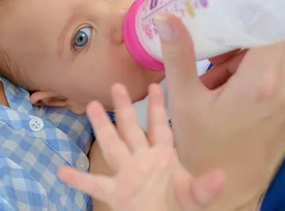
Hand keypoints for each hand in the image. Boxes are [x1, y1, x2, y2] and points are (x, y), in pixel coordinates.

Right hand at [57, 83, 224, 210]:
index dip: (158, 106)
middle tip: (116, 85)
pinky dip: (78, 180)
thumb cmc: (179, 209)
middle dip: (124, 107)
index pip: (160, 127)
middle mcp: (141, 160)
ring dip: (102, 127)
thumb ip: (205, 187)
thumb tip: (222, 176)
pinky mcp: (116, 194)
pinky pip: (94, 185)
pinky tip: (62, 171)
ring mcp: (126, 176)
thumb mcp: (195, 198)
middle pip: (131, 129)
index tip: (154, 84)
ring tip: (90, 106)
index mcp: (162, 157)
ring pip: (112, 146)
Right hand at [156, 14, 284, 209]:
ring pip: (269, 59)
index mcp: (262, 83)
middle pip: (267, 42)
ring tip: (211, 83)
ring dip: (240, 61)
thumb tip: (166, 18)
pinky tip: (224, 94)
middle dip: (235, 42)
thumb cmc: (202, 147)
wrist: (229, 191)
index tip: (221, 9)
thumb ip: (178, 54)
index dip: (247, 13)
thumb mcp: (183, 99)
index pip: (268, 28)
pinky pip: (273, 77)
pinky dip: (249, 77)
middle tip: (206, 54)